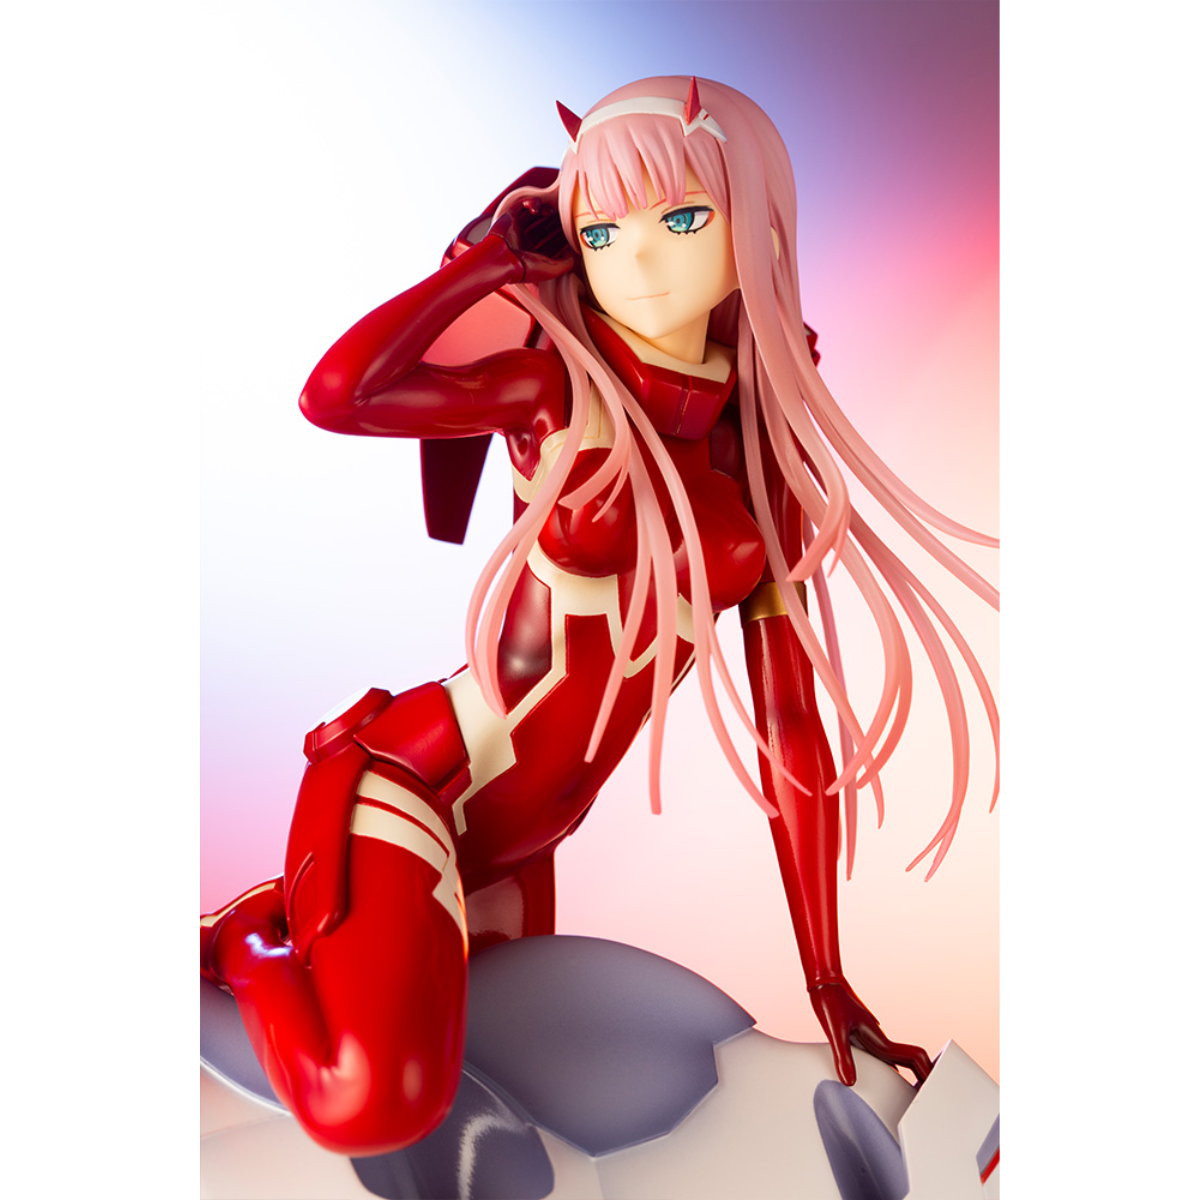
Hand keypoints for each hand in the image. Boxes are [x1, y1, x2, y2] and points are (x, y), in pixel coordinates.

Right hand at [490, 200, 575, 282]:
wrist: (503, 259)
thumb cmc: (526, 267)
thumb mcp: (553, 270)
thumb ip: (566, 264)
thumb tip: (572, 255)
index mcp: (534, 254)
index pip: (551, 241)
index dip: (561, 236)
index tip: (570, 231)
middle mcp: (525, 241)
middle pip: (544, 226)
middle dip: (554, 220)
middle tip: (563, 216)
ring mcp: (517, 228)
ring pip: (534, 214)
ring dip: (544, 209)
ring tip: (550, 211)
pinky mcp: (510, 216)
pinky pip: (522, 204)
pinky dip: (530, 203)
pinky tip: (536, 208)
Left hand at [809, 979, 932, 1086]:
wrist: (824, 981)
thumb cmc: (831, 1000)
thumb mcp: (835, 1030)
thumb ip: (843, 1056)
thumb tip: (850, 1083)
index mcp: (880, 1040)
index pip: (915, 1058)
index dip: (928, 1073)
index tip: (936, 1090)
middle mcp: (880, 1040)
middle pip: (911, 1061)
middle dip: (923, 1078)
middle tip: (929, 1098)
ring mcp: (872, 1038)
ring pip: (897, 1060)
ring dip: (909, 1075)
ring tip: (911, 1095)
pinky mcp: (860, 1036)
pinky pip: (881, 1057)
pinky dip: (888, 1070)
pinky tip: (881, 1078)